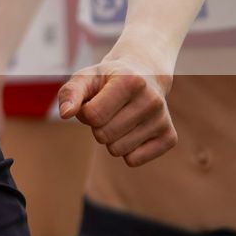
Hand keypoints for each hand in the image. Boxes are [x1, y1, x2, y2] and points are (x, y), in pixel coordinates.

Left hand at [56, 51, 175, 166]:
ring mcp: (163, 120)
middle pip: (103, 135)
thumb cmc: (107, 80)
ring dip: (110, 138)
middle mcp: (152, 100)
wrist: (145, 75)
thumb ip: (70, 93)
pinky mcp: (170, 138)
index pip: (92, 115)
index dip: (85, 112)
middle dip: (96, 126)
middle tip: (107, 111)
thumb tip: (65, 114)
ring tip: (119, 118)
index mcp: (130, 81)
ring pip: (117, 150)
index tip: (93, 101)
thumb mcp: (85, 78)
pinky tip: (133, 130)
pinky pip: (133, 160)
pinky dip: (126, 151)